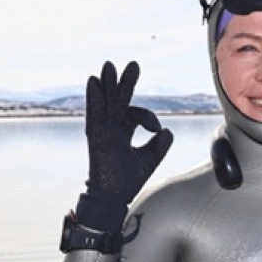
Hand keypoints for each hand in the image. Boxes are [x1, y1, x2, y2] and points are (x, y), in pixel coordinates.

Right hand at [77, 61, 172, 230]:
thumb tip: (167, 131)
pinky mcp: (96, 137)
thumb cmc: (128, 179)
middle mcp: (111, 128)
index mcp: (123, 131)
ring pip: (106, 103)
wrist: (114, 197)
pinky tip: (94, 82)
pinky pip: (94, 113)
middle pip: (118, 101)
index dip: (147, 117)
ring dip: (108, 85)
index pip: (135, 114)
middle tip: (133, 65)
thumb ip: (160, 144)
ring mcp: (102, 131)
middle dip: (125, 83)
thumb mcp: (150, 159)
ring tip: (109, 66)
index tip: (155, 129)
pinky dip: (94, 98)